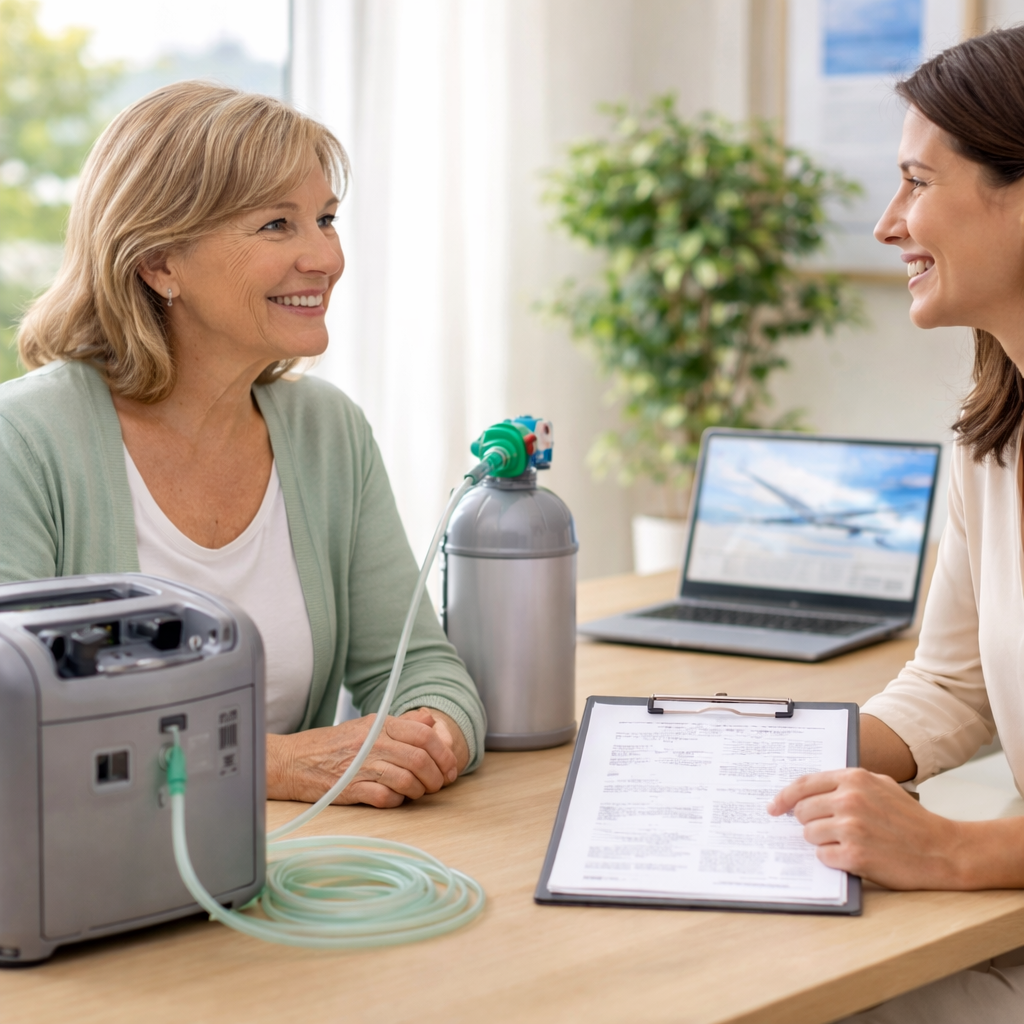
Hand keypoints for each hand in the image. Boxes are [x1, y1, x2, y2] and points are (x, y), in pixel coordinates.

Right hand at [267, 708, 467, 808]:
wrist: (294, 761)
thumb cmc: (333, 744)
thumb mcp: (368, 724)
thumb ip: (402, 723)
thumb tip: (430, 721)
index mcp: (380, 724)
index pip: (425, 735)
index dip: (444, 753)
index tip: (450, 767)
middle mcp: (373, 742)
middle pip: (420, 759)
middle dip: (437, 776)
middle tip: (439, 784)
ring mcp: (362, 766)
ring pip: (407, 780)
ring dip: (420, 791)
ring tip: (419, 793)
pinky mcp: (351, 789)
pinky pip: (386, 798)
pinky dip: (397, 802)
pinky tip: (396, 799)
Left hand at [767, 768, 966, 888]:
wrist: (942, 850)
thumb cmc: (910, 819)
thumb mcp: (880, 786)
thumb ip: (846, 783)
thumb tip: (809, 791)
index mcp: (853, 778)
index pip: (802, 784)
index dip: (783, 797)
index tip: (773, 807)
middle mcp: (849, 800)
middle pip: (802, 811)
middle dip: (810, 822)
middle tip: (829, 829)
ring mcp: (851, 828)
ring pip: (809, 834)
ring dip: (823, 841)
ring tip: (848, 842)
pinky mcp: (854, 855)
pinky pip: (823, 856)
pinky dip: (834, 859)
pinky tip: (853, 856)